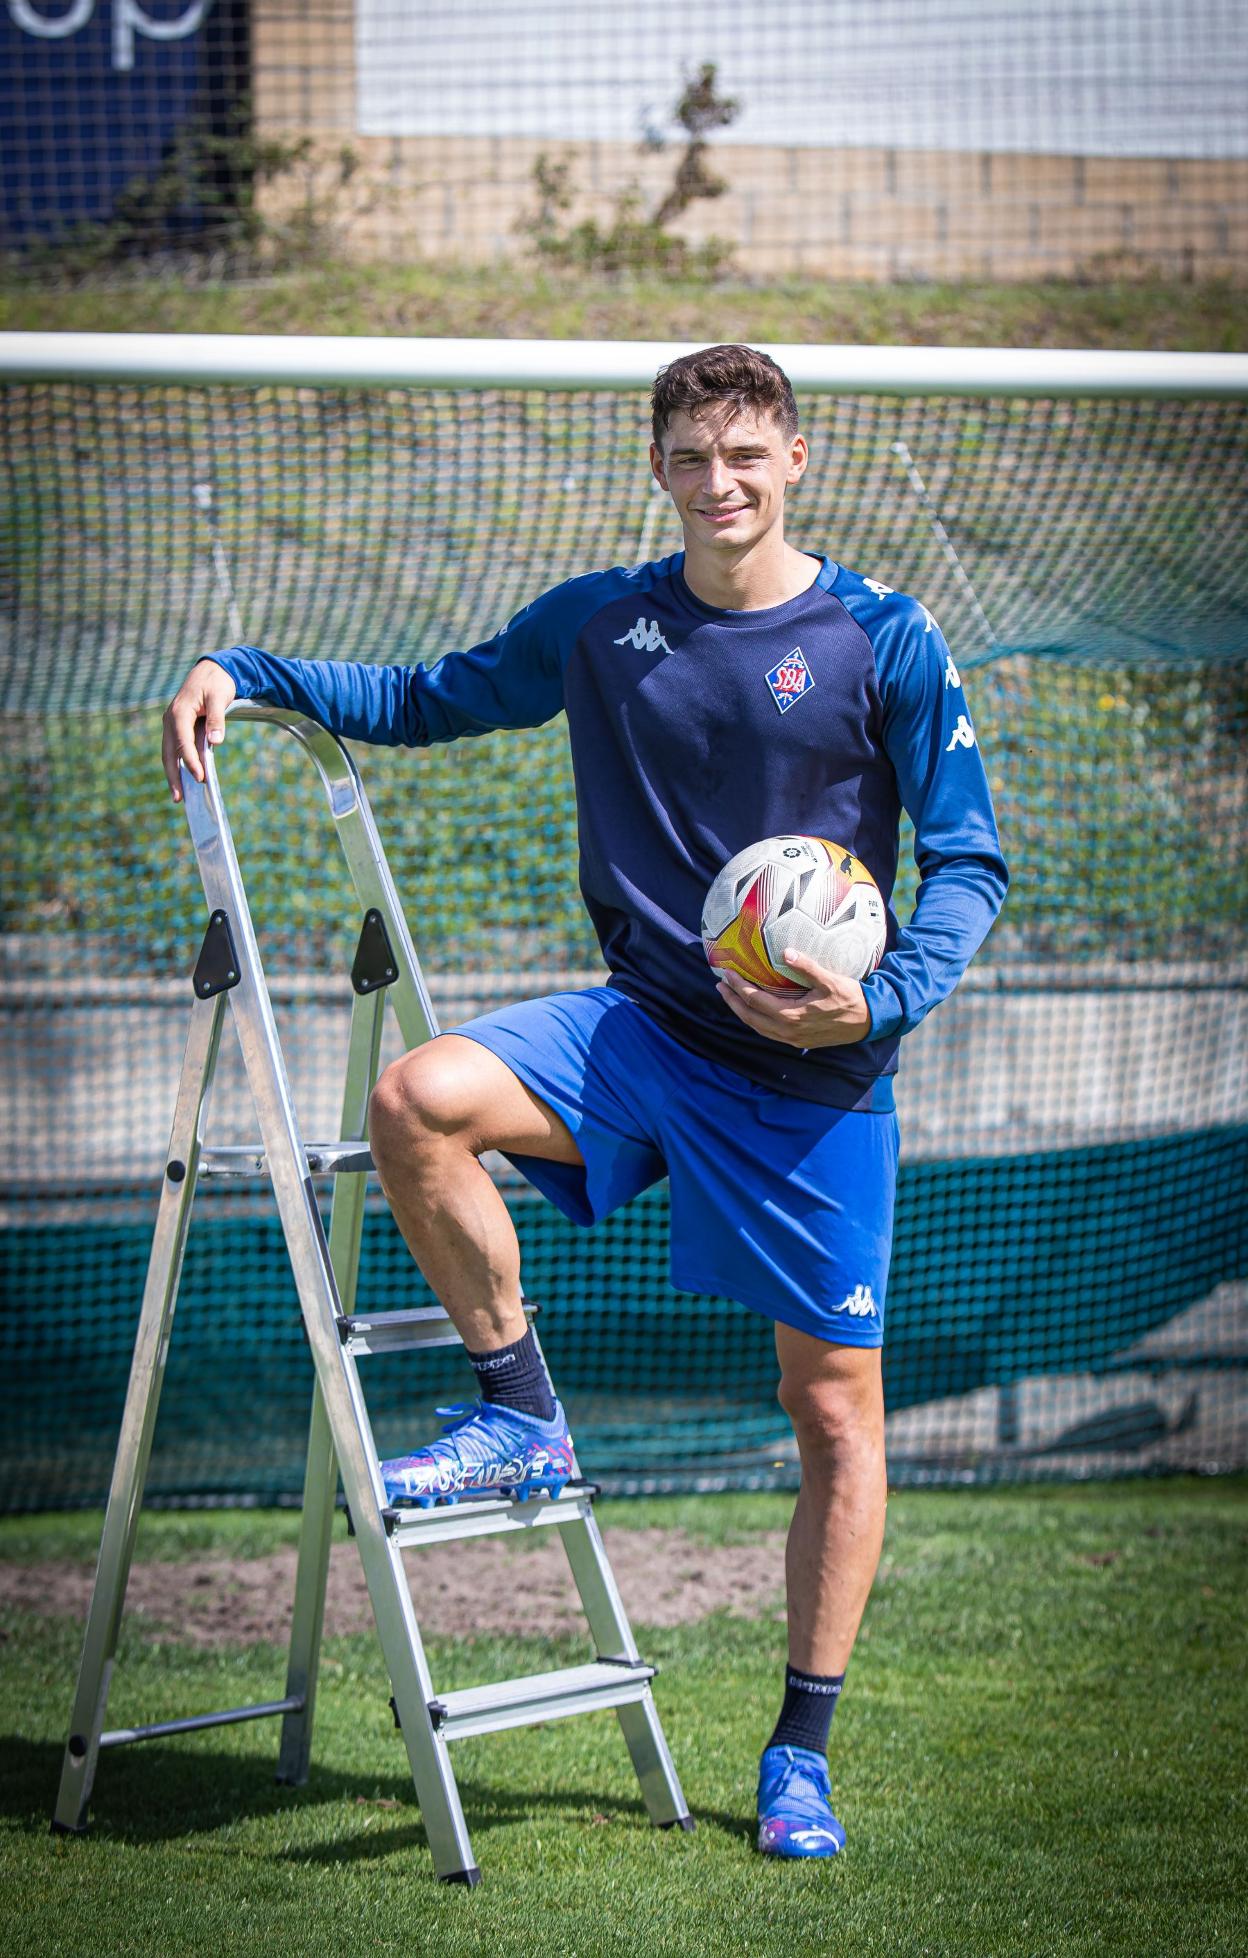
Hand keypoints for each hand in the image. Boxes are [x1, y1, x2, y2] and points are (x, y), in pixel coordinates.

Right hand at [161, 660, 236, 800]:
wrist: (211, 670)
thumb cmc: (216, 682)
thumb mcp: (219, 697)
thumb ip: (217, 718)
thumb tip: (215, 740)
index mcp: (179, 711)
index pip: (182, 740)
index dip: (189, 760)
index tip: (199, 777)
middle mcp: (171, 719)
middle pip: (169, 752)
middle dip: (174, 775)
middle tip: (179, 798)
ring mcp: (172, 724)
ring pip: (169, 754)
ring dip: (174, 774)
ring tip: (179, 797)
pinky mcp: (178, 728)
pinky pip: (176, 750)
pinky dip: (179, 765)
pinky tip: (185, 780)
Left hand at [716, 947, 871, 1047]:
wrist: (869, 1021)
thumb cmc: (851, 998)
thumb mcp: (830, 980)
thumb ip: (807, 967)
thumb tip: (785, 952)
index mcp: (791, 1016)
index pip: (755, 1001)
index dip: (738, 987)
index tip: (726, 974)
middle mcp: (788, 1031)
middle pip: (750, 1017)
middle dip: (732, 1002)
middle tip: (720, 986)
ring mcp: (792, 1039)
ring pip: (758, 1027)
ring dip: (742, 1012)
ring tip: (730, 997)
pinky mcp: (798, 1041)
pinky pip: (769, 1032)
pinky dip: (756, 1021)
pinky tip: (754, 1010)